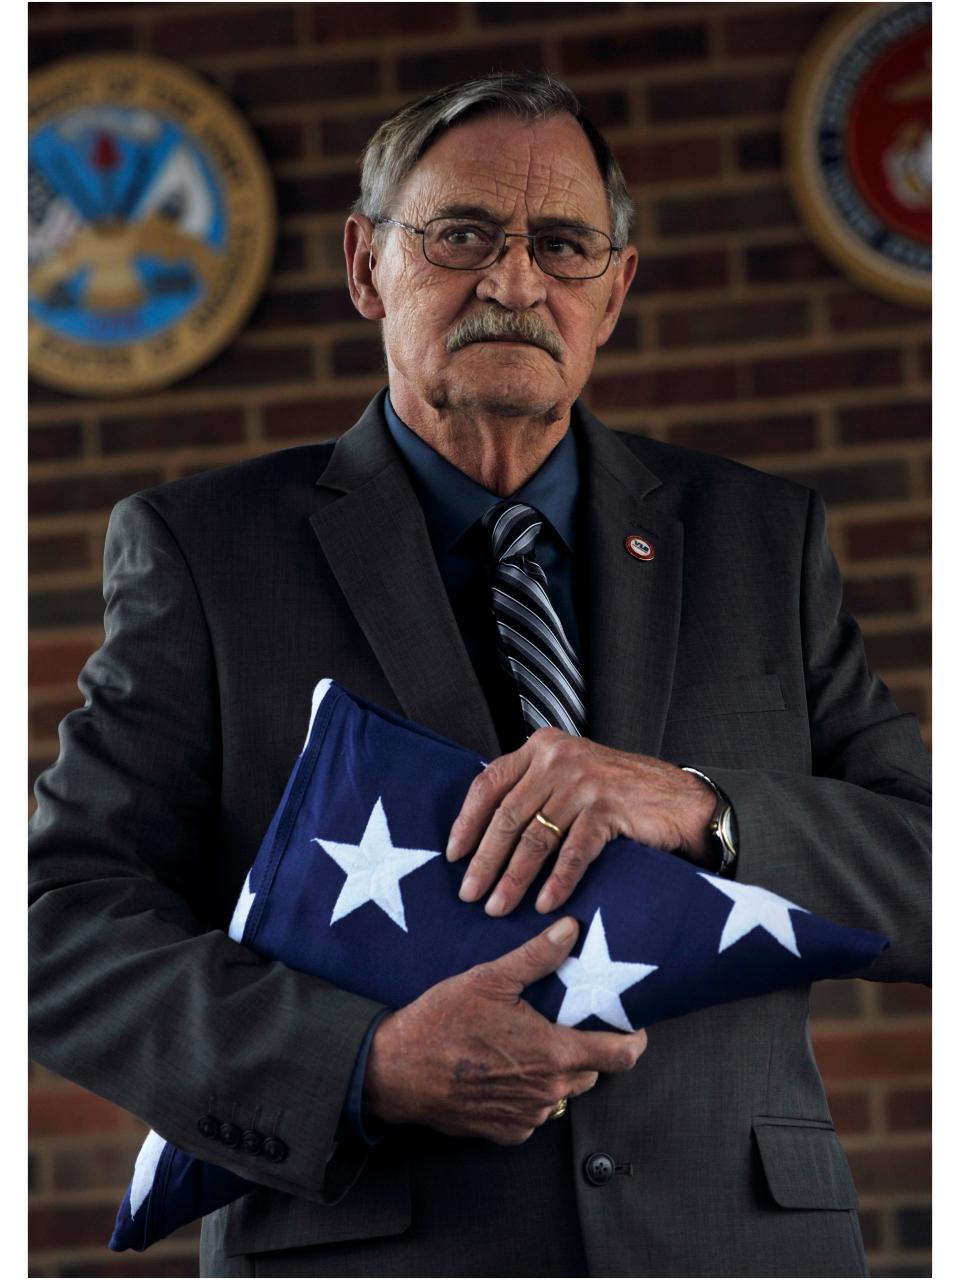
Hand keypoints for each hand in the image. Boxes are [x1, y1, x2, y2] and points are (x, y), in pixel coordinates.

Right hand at [362, 917, 647, 1144]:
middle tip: (560, 1022)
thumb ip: (537, 957)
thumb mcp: (489, 978)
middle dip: (583, 1048)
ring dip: (553, 1071)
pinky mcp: (505, 1132)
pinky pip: (533, 1112)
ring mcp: (526, 1117)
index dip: (633, 1039)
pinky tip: (502, 1068)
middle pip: (591, 1072)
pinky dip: (527, 1092)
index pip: (621, 1056)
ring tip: (524, 1043)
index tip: (630, 1024)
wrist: (394, 1071)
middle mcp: (547, 1093)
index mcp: (552, 1055)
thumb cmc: (440, 1022)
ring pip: (562, 1093)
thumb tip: (571, 929)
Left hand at [447, 728, 716, 915]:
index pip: (488, 783)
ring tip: (498, 907)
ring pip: (535, 837)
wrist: (679, 799)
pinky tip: (545, 904)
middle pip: (507, 816)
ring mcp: (583, 780)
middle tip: (469, 894)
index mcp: (541, 747)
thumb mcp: (570, 775)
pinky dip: (557, 882)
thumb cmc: (620, 793)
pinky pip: (572, 852)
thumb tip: (484, 830)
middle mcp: (557, 758)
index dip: (466, 822)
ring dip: (513, 878)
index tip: (453, 855)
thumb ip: (533, 788)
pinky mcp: (607, 807)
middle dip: (484, 860)